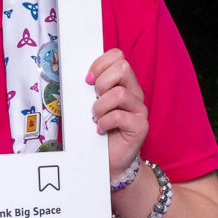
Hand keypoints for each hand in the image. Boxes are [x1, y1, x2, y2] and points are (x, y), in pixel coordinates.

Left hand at [86, 50, 148, 179]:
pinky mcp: (140, 126)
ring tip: (96, 118)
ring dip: (100, 107)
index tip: (88, 80)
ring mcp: (139, 109)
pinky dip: (104, 123)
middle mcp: (134, 93)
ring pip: (120, 93)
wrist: (108, 161)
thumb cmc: (97, 130)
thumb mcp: (92, 104)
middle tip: (94, 98)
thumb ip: (90, 88)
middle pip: (123, 67)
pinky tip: (100, 129)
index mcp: (124, 83)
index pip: (117, 56)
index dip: (100, 64)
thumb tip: (76, 75)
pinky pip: (119, 116)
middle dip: (102, 82)